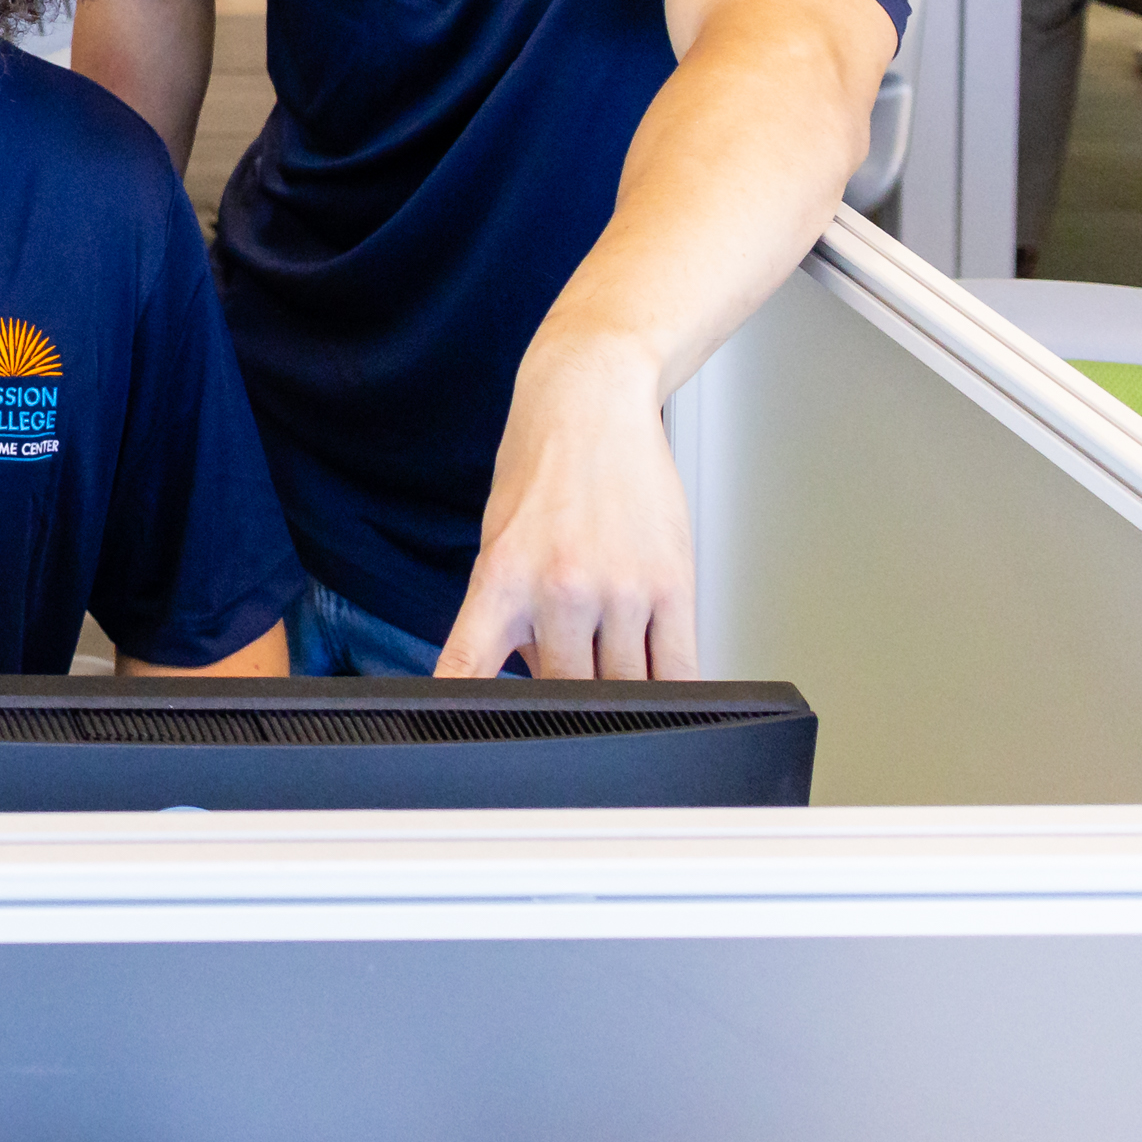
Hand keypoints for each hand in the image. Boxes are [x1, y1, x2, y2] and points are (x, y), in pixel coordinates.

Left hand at [438, 342, 695, 678]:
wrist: (590, 403)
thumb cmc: (539, 466)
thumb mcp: (496, 537)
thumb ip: (506, 609)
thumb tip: (529, 673)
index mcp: (501, 578)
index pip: (470, 663)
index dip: (462, 708)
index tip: (462, 738)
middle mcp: (560, 589)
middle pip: (564, 690)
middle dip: (564, 697)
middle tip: (570, 681)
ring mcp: (621, 591)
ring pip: (625, 687)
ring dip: (619, 690)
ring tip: (612, 661)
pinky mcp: (674, 586)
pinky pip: (680, 668)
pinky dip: (673, 690)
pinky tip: (666, 692)